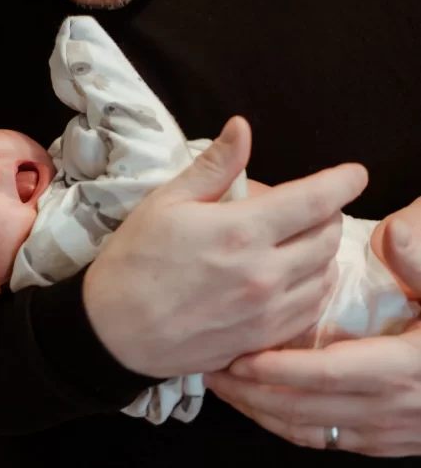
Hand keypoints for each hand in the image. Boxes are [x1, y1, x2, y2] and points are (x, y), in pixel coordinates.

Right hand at [83, 116, 366, 376]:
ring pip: (325, 274)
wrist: (114, 332)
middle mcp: (264, 273)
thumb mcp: (167, 201)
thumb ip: (214, 166)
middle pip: (327, 236)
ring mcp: (266, 311)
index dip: (342, 182)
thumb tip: (243, 127)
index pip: (314, 200)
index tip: (354, 173)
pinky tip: (293, 277)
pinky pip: (311, 310)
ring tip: (295, 239)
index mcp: (240, 231)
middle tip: (303, 205)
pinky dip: (313, 286)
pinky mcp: (263, 340)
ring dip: (321, 251)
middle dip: (326, 213)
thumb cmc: (135, 260)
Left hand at [207, 219, 420, 455]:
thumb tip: (391, 233)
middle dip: (254, 394)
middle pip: (308, 409)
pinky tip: (267, 410)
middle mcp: (392, 408)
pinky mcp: (390, 443)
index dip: (279, 370)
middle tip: (213, 371)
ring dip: (265, 413)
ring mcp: (391, 433)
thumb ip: (419, 260)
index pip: (326, 374)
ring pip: (313, 432)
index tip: (239, 358)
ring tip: (226, 389)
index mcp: (401, 367)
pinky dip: (292, 428)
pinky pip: (330, 443)